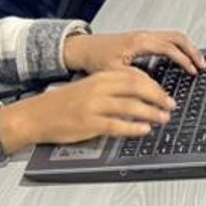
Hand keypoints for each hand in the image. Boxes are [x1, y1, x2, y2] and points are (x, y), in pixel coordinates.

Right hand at [0, 68, 177, 151]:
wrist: (35, 115)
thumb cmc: (61, 104)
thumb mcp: (88, 87)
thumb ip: (111, 88)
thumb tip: (138, 94)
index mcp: (100, 77)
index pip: (135, 76)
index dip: (155, 85)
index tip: (166, 93)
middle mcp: (99, 88)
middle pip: (137, 88)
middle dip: (158, 97)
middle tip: (170, 105)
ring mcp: (94, 106)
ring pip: (131, 107)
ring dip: (151, 113)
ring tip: (162, 118)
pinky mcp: (89, 124)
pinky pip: (117, 125)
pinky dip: (134, 128)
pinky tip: (144, 130)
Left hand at [63, 28, 204, 75]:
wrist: (82, 48)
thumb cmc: (95, 58)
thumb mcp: (114, 72)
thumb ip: (135, 79)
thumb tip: (154, 87)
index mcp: (140, 42)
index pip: (170, 48)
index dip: (184, 60)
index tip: (192, 71)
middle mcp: (144, 35)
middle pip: (177, 37)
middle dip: (192, 51)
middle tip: (202, 64)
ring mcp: (144, 35)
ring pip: (173, 36)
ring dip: (187, 47)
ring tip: (196, 60)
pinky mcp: (142, 39)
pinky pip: (167, 38)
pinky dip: (178, 46)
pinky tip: (180, 57)